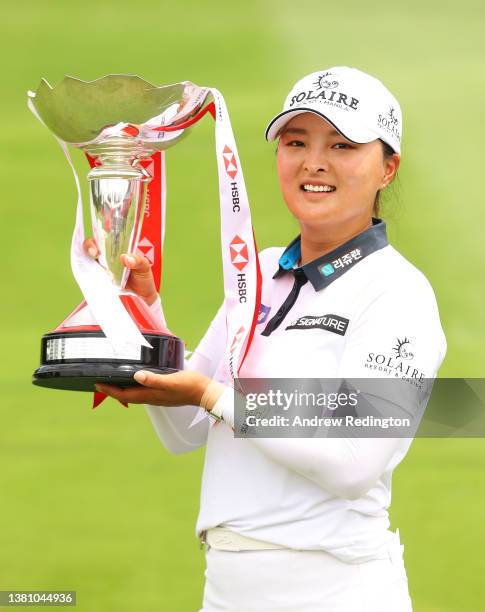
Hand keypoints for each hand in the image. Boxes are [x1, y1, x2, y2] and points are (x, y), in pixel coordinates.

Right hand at [83, 238, 158, 305]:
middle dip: (89, 246)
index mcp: (116, 249)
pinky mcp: (99, 280)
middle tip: (95, 253)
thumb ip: (138, 261)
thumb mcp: (145, 267)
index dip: (97, 236)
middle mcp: (105, 257)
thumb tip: (125, 258)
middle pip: (90, 246)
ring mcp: (101, 269)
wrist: (142, 297)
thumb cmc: (143, 277)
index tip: (99, 243)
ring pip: (87, 261)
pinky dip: (90, 276)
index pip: (102, 237)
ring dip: (89, 262)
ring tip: (99, 268)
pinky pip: (90, 276)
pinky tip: (97, 279)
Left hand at [95, 370, 211, 406]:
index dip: (110, 390)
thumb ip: (154, 379)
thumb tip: (136, 376)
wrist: (204, 393)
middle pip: (127, 396)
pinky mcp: (163, 393)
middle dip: (113, 391)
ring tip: (114, 382)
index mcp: (151, 395)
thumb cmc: (189, 386)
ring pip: (134, 395)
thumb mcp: (171, 380)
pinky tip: (136, 381)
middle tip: (101, 384)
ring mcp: (157, 396)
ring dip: (123, 390)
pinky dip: (134, 388)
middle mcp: (151, 398)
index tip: (97, 385)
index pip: (125, 394)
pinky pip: (143, 392)